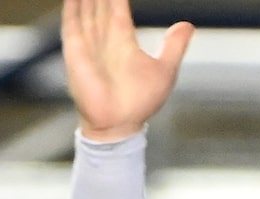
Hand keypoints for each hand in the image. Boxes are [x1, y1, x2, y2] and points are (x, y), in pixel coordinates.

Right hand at [62, 0, 191, 142]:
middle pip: (99, 2)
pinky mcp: (76, 54)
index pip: (116, 5)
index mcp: (122, 39)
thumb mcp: (165, 69)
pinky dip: (72, 8)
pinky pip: (72, 25)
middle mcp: (103, 39)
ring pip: (86, 8)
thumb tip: (187, 24)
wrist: (121, 125)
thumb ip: (174, 46)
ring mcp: (88, 45)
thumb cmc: (140, 103)